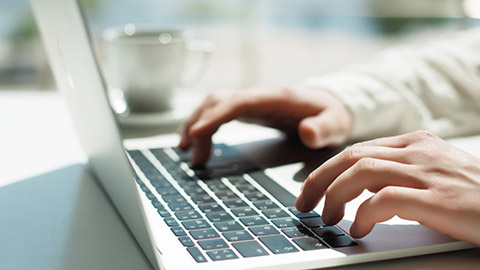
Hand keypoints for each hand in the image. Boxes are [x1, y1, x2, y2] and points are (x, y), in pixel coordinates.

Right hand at [178, 85, 352, 165]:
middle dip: (200, 125)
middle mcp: (257, 95)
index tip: (196, 134)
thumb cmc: (331, 114)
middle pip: (218, 101)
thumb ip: (323, 128)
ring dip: (195, 124)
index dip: (214, 116)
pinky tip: (194, 141)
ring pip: (212, 104)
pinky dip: (202, 124)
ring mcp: (250, 101)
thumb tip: (306, 132)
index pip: (237, 102)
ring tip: (184, 150)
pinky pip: (217, 112)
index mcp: (275, 97)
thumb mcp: (335, 123)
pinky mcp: (247, 109)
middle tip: (195, 157)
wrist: (328, 104)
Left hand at [296, 130, 479, 245]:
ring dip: (336, 196)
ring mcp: (428, 172)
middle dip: (320, 180)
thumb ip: (399, 176)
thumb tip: (362, 192)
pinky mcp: (438, 199)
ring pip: (361, 172)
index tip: (311, 188)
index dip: (327, 169)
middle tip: (305, 203)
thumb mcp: (434, 176)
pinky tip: (358, 229)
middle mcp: (419, 151)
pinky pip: (384, 200)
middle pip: (351, 157)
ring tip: (328, 218)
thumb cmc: (474, 196)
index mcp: (416, 143)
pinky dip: (363, 214)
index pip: (357, 149)